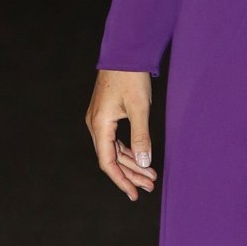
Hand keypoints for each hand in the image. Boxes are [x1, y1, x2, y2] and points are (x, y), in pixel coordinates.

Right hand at [85, 70, 156, 200]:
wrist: (125, 51)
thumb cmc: (131, 77)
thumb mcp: (140, 108)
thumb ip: (141, 137)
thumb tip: (144, 163)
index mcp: (100, 125)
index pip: (108, 162)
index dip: (122, 180)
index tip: (134, 194)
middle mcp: (96, 125)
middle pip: (112, 158)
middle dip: (131, 173)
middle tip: (150, 186)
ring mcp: (100, 119)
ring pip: (114, 149)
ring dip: (132, 162)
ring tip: (150, 176)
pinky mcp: (107, 114)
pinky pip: (116, 139)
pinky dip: (129, 149)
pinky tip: (141, 157)